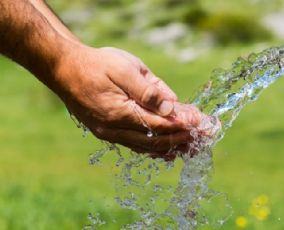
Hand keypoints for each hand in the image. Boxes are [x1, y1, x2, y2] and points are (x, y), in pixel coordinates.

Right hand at [52, 45, 202, 157]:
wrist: (64, 69)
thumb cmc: (96, 64)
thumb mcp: (124, 69)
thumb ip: (148, 90)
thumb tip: (172, 108)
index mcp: (120, 113)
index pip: (160, 125)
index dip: (183, 125)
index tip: (202, 123)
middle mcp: (115, 130)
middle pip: (156, 141)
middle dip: (183, 138)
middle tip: (205, 136)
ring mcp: (110, 134)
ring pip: (147, 147)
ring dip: (172, 146)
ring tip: (194, 146)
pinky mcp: (109, 133)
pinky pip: (137, 146)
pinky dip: (156, 148)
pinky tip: (170, 150)